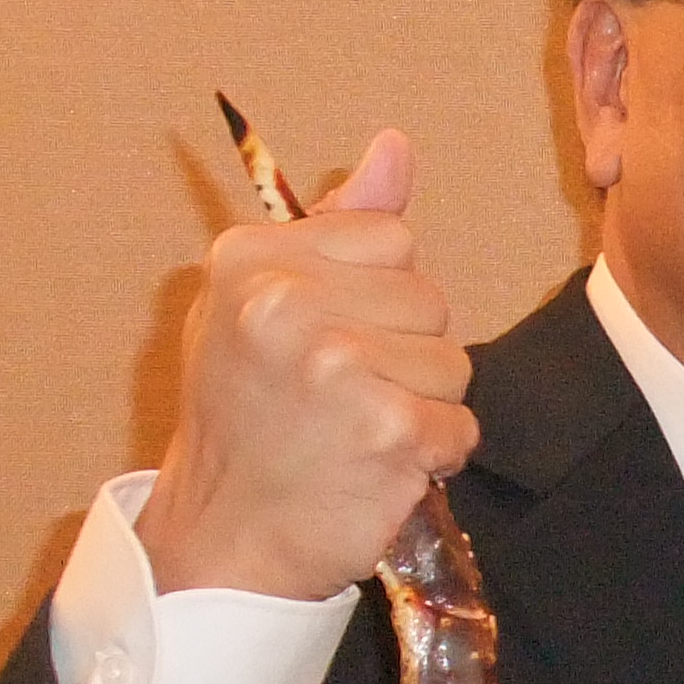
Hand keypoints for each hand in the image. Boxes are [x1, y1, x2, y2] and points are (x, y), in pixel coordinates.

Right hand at [139, 128, 476, 598]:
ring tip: (353, 433)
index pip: (395, 239)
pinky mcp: (385, 430)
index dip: (379, 297)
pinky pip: (460, 427)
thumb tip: (395, 147)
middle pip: (431, 301)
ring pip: (454, 365)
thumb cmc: (247, 417)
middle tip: (338, 399)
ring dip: (421, 407)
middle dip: (405, 354)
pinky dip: (433, 456)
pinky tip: (375, 468)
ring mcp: (337, 366)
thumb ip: (338, 223)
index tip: (323, 341)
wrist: (223, 536)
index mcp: (254, 257)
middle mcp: (288, 302)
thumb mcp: (264, 301)